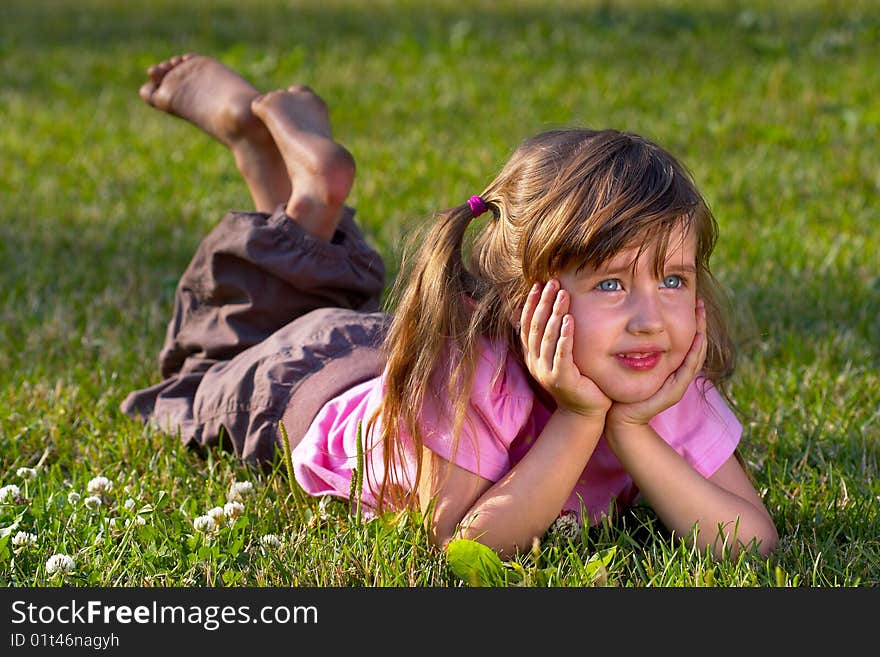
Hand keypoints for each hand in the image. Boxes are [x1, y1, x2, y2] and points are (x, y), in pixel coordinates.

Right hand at [520, 280, 611, 418]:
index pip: (527, 325)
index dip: (532, 304)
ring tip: (563, 294)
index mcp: (532, 356)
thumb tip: (551, 312)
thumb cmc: (577, 381)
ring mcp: (546, 372)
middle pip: (536, 327)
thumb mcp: (560, 357)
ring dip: (554, 313)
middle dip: (544, 302)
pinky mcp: (561, 379)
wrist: (584, 413)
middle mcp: (535, 363)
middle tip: (553, 282)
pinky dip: (564, 336)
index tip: (539, 284)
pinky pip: (561, 354)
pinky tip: (569, 320)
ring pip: (547, 338)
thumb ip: (553, 338)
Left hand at [607, 298, 707, 426]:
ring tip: (701, 315)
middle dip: (699, 324)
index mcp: (669, 367)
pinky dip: (694, 353)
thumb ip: (632, 346)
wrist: (618, 417)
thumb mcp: (628, 361)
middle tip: (700, 303)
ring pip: (696, 355)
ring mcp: (677, 383)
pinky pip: (688, 370)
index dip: (689, 322)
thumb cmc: (619, 388)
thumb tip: (627, 323)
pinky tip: (697, 338)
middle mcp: (676, 374)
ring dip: (700, 334)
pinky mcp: (674, 393)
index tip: (691, 301)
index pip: (685, 340)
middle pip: (695, 345)